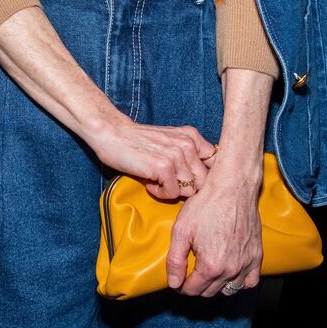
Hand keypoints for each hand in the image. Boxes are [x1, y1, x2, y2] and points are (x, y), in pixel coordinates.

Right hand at [93, 110, 215, 199]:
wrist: (112, 134)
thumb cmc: (138, 141)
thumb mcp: (170, 140)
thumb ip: (188, 153)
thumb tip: (207, 179)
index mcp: (191, 136)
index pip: (215, 165)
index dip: (203, 177)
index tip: (187, 179)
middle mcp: (187, 144)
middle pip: (204, 181)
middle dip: (187, 187)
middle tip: (169, 182)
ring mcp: (176, 155)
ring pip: (189, 190)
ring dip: (172, 190)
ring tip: (156, 180)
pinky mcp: (164, 167)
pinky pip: (172, 193)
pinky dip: (159, 192)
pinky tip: (148, 182)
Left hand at [166, 158, 262, 295]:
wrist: (232, 188)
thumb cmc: (205, 206)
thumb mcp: (181, 230)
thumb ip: (175, 260)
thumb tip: (174, 283)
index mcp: (210, 266)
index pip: (192, 289)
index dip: (181, 286)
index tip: (177, 279)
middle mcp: (231, 270)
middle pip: (210, 291)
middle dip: (197, 285)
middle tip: (189, 272)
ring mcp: (246, 264)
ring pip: (229, 289)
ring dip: (216, 285)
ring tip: (208, 271)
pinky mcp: (257, 257)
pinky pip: (250, 281)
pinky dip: (239, 281)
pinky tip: (229, 271)